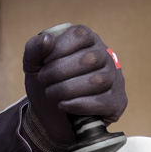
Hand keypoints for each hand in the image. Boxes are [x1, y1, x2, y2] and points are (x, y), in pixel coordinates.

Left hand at [23, 24, 127, 147]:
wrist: (52, 116)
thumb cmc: (47, 83)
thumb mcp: (33, 64)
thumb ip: (34, 48)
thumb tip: (47, 39)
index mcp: (87, 40)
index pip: (80, 35)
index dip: (58, 49)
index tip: (44, 63)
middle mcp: (106, 56)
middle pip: (91, 59)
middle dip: (59, 71)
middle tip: (44, 80)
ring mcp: (115, 79)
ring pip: (98, 81)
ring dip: (67, 89)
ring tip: (52, 94)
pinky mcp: (117, 102)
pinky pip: (103, 102)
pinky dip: (79, 104)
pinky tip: (64, 105)